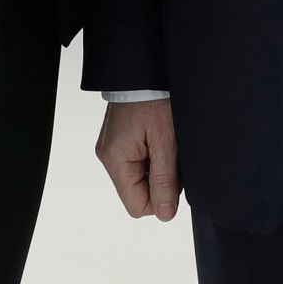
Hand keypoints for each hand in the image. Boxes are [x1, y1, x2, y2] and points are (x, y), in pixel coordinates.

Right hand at [95, 98, 181, 220]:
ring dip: (157, 165)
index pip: (138, 206)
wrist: (144, 68)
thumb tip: (164, 215)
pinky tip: (158, 136)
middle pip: (138, 191)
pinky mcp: (118, 140)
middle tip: (172, 152)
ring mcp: (112, 147)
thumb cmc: (153, 98)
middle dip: (160, 178)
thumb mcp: (166, 141)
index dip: (161, 197)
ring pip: (140, 176)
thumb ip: (165, 180)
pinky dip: (152, 154)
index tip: (174, 174)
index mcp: (116, 159)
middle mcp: (108, 156)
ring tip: (165, 140)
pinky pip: (137, 161)